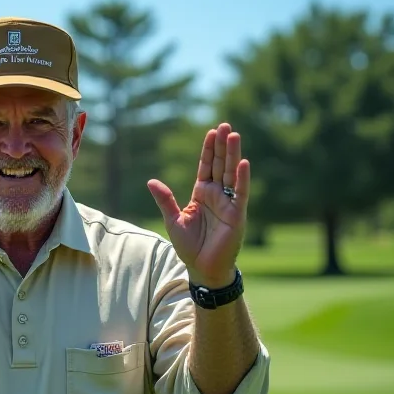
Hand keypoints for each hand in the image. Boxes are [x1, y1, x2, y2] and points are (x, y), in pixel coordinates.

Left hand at [147, 123, 249, 287]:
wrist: (202, 267)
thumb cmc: (189, 246)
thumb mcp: (173, 220)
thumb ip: (165, 200)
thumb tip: (151, 181)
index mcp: (201, 194)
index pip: (206, 167)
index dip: (208, 150)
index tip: (211, 132)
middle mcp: (217, 195)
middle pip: (220, 165)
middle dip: (222, 146)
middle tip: (225, 125)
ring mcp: (228, 203)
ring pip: (231, 174)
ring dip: (233, 155)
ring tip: (234, 135)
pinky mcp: (237, 214)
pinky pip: (240, 193)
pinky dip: (242, 178)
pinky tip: (242, 162)